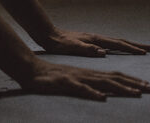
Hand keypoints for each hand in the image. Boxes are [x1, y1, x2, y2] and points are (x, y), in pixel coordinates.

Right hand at [21, 59, 149, 99]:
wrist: (30, 69)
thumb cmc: (51, 78)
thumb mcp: (73, 81)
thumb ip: (88, 86)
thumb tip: (105, 95)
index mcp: (89, 74)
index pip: (114, 76)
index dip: (131, 81)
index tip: (147, 86)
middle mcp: (86, 74)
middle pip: (113, 78)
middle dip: (133, 84)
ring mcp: (76, 77)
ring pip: (101, 82)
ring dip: (120, 88)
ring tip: (136, 94)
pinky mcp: (64, 82)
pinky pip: (80, 88)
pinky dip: (92, 92)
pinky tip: (102, 98)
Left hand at [40, 27, 149, 56]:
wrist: (47, 34)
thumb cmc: (58, 43)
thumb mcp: (71, 47)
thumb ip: (86, 49)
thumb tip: (103, 52)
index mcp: (94, 39)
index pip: (118, 44)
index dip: (132, 49)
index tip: (146, 53)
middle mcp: (96, 37)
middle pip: (121, 41)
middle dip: (137, 45)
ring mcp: (93, 38)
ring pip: (116, 41)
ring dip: (130, 45)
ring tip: (141, 49)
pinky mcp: (90, 41)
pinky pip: (110, 44)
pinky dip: (120, 46)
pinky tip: (120, 49)